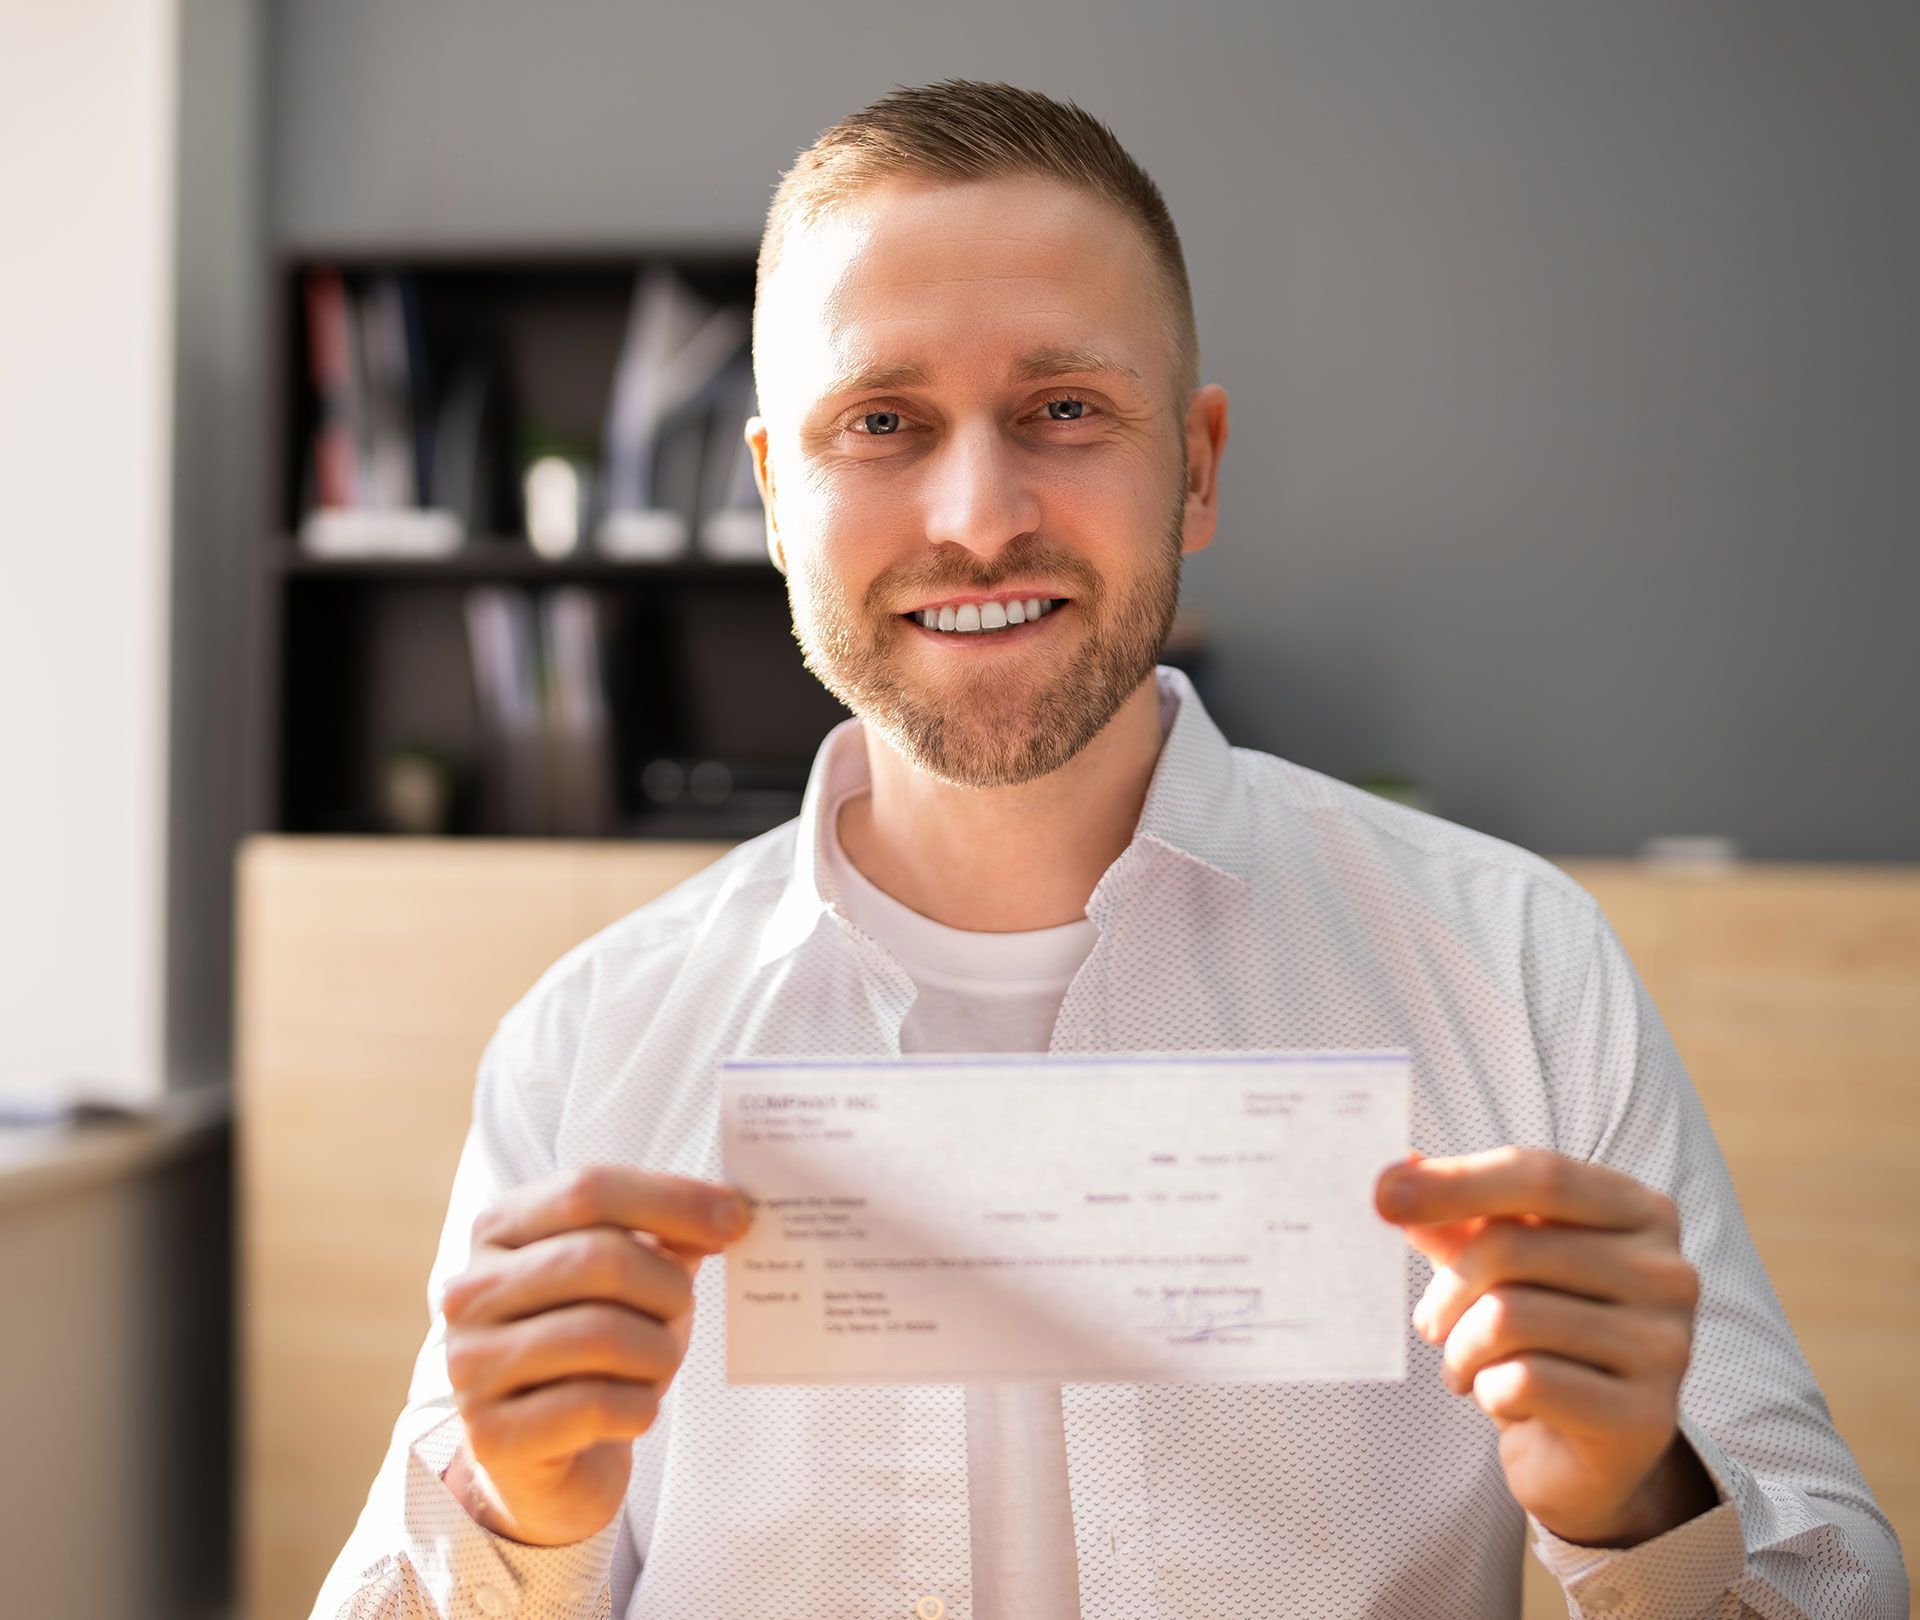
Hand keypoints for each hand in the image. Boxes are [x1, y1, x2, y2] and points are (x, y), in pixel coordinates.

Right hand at [438, 1165, 752, 1545]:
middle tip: (684, 1310)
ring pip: (600, 1334)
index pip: (589, 1189)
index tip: (736, 1219)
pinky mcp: (491, 1435)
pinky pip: (596, 1406)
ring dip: (659, 1352)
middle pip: (598, 1258)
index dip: (673, 1199)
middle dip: (667, 1286)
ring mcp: (470, 1364)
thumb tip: (728, 1209)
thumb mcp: (632, 1277)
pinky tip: (632, 1410)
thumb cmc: (599, 1349)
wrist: (554, 1456)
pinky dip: (640, 1407)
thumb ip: (669, 1234)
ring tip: (658, 1363)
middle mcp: (468, 1290)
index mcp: (499, 1228)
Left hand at [1374, 1146, 1715, 1546]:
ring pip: (1508, 1317)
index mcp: (1640, 1211)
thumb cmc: (1540, 1337)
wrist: (1584, 1452)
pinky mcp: (1645, 1417)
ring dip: (1461, 1349)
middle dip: (1447, 1290)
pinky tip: (1502, 1400)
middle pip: (1513, 1247)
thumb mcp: (1498, 1264)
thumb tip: (1398, 1169)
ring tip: (1464, 1367)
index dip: (1455, 1181)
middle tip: (1430, 1323)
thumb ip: (1455, 1217)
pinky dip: (1488, 1391)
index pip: (1539, 1175)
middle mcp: (1668, 1271)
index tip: (1382, 1194)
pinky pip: (1525, 1382)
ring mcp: (1666, 1345)